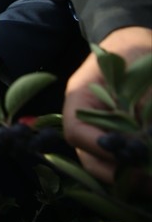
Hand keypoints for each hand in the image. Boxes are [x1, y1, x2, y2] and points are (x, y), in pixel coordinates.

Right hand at [63, 28, 151, 187]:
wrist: (137, 44)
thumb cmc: (135, 52)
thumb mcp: (141, 73)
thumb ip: (147, 107)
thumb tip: (150, 138)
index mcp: (79, 100)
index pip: (77, 132)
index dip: (101, 148)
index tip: (133, 155)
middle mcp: (85, 121)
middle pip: (88, 157)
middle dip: (118, 173)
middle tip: (149, 177)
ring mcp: (99, 132)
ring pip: (103, 165)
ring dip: (128, 177)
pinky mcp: (117, 139)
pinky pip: (118, 162)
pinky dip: (134, 171)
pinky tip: (150, 172)